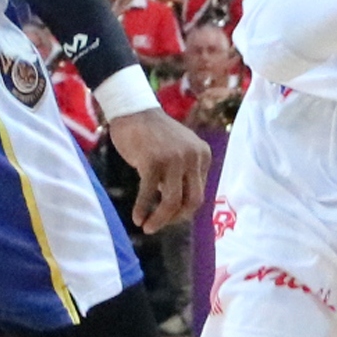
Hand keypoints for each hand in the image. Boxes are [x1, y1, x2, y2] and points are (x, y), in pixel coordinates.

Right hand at [105, 103, 213, 232]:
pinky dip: (142, 209)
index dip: (183, 211)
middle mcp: (193, 157)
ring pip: (173, 202)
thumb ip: (183, 174)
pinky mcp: (153, 161)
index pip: (199, 193)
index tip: (167, 216)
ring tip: (146, 226)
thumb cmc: (152, 135)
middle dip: (174, 220)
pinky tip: (136, 217)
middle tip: (158, 226)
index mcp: (203, 155)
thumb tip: (177, 210)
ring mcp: (174, 159)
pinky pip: (149, 194)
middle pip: (192, 202)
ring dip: (159, 220)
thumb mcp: (178, 151)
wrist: (132, 110)